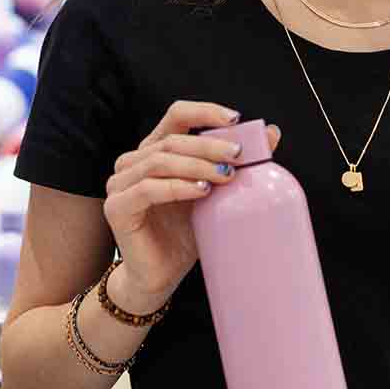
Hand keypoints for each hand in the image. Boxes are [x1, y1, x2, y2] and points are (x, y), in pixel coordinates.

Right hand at [103, 101, 281, 300]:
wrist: (160, 276)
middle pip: (172, 140)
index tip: (235, 120)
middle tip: (238, 155)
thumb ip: (234, 163)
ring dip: (196, 165)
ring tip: (225, 176)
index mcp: (155, 150)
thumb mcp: (215, 195)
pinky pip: (148, 189)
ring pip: (160, 161)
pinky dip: (178, 187)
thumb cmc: (184, 234)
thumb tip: (272, 133)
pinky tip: (202, 191)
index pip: (177, 115)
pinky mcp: (117, 207)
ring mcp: (120, 183)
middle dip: (209, 145)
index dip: (204, 111)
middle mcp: (133, 162)